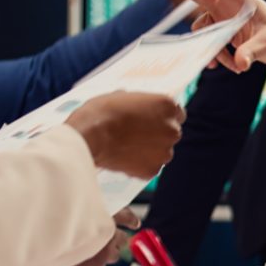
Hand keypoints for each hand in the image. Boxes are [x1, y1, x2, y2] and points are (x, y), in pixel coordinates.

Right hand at [60, 208, 139, 265]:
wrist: (37, 246)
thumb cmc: (52, 224)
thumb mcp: (73, 209)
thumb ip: (91, 208)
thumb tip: (109, 211)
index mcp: (103, 214)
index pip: (125, 216)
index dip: (131, 219)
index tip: (134, 223)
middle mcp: (107, 233)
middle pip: (123, 238)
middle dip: (116, 238)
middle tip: (105, 238)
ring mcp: (104, 252)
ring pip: (115, 254)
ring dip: (107, 251)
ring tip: (89, 249)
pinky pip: (102, 265)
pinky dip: (95, 261)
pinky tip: (81, 257)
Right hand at [65, 92, 184, 178]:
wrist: (88, 135)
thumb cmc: (101, 112)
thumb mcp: (123, 96)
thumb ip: (140, 104)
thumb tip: (138, 107)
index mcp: (168, 106)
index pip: (177, 114)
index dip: (163, 118)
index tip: (154, 122)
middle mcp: (172, 129)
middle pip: (171, 134)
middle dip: (157, 135)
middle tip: (136, 135)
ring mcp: (165, 151)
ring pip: (161, 152)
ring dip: (149, 151)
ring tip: (125, 147)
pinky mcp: (154, 169)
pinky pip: (149, 168)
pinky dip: (139, 165)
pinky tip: (123, 158)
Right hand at [149, 0, 265, 80]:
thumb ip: (253, 52)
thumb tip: (239, 63)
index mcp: (242, 0)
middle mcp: (230, 6)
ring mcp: (225, 19)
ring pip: (204, 30)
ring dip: (210, 48)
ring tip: (230, 64)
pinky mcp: (225, 33)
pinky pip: (211, 44)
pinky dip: (218, 56)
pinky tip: (233, 66)